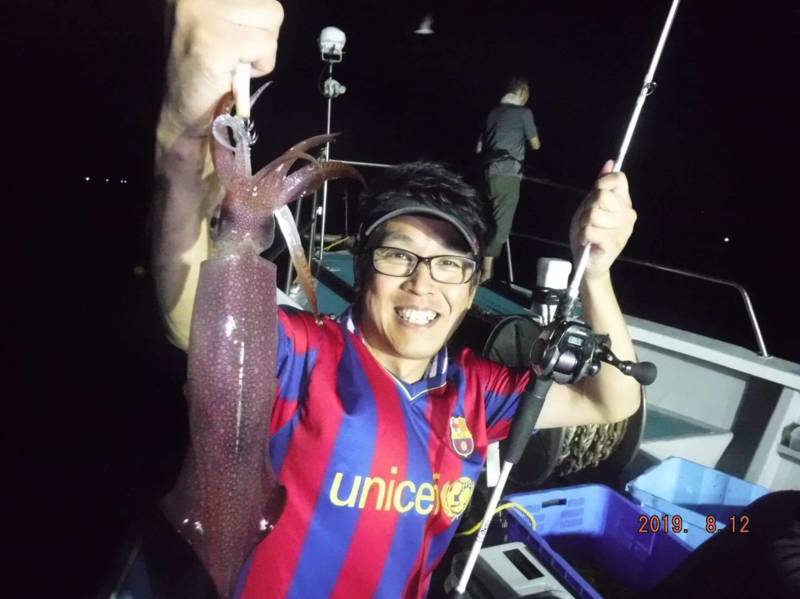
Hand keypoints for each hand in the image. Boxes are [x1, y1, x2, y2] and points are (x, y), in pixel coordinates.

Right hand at [162, 0, 283, 136]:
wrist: (184, 114)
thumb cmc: (206, 71)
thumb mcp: (221, 24)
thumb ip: (241, 9)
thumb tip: (269, 8)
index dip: (257, 21)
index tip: (236, 39)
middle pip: (269, 4)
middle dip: (263, 33)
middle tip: (237, 54)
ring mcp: (202, 14)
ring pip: (272, 19)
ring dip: (262, 48)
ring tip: (235, 62)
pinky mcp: (214, 42)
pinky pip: (265, 45)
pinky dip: (260, 66)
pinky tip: (235, 75)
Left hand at [569, 160, 636, 279]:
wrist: (587, 262)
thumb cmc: (589, 233)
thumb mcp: (590, 206)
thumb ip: (599, 186)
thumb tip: (610, 163)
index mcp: (624, 202)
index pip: (618, 179)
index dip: (601, 183)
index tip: (593, 195)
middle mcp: (628, 214)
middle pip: (601, 196)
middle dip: (587, 208)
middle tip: (587, 221)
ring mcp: (623, 229)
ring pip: (593, 214)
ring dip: (582, 224)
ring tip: (586, 232)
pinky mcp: (614, 243)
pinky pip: (590, 230)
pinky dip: (582, 235)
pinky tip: (587, 242)